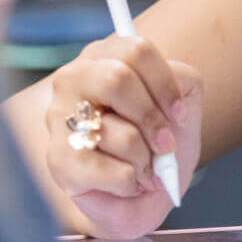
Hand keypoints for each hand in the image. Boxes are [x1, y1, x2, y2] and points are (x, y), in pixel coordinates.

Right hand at [44, 35, 204, 239]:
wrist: (142, 190)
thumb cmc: (157, 138)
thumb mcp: (183, 99)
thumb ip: (182, 79)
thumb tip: (172, 89)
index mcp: (103, 56)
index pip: (136, 50)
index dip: (165, 85)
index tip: (179, 114)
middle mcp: (73, 79)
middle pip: (118, 79)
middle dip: (152, 119)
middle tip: (165, 144)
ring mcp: (59, 118)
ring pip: (117, 131)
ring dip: (144, 158)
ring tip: (143, 167)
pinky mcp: (58, 159)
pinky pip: (108, 169)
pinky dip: (130, 182)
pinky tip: (126, 182)